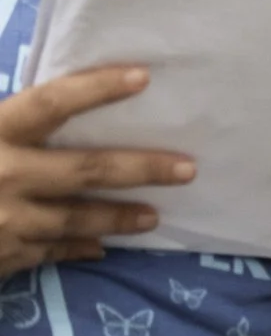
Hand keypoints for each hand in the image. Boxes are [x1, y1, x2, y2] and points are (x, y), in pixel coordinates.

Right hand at [0, 65, 192, 275]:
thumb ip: (7, 120)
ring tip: (153, 217)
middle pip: (86, 171)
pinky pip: (50, 253)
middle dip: (141, 169)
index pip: (50, 103)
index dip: (95, 88)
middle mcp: (3, 178)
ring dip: (119, 218)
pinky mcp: (3, 259)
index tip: (142, 77)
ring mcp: (6, 224)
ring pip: (78, 220)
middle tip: (186, 168)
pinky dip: (76, 250)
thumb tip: (39, 106)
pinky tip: (100, 247)